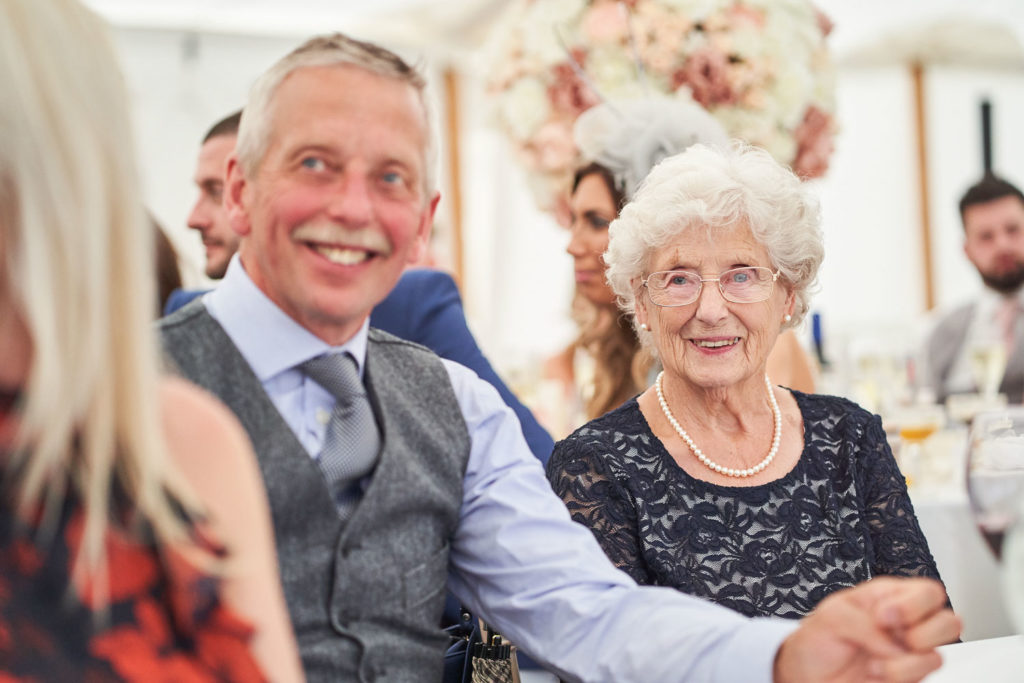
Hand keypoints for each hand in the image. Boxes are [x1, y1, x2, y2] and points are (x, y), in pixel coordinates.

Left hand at [774, 577, 960, 682]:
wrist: (809, 674)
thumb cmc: (820, 639)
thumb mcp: (833, 616)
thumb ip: (866, 623)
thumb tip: (896, 646)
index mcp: (890, 599)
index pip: (928, 592)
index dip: (915, 604)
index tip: (882, 615)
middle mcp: (906, 626)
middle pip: (950, 622)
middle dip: (926, 631)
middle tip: (895, 635)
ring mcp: (909, 656)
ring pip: (938, 656)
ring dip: (905, 661)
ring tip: (875, 661)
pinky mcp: (907, 678)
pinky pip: (922, 678)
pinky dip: (897, 677)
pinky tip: (875, 673)